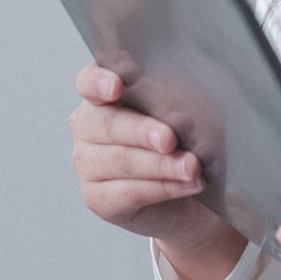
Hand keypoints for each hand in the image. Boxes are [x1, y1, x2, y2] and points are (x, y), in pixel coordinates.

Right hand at [67, 64, 232, 252]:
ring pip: (120, 161)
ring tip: (191, 167)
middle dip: (141, 131)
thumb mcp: (191, 111)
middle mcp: (89, 127)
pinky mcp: (97, 198)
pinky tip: (188, 184)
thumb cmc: (189, 140)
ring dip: (160, 165)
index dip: (98, 81)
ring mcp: (88, 164)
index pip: (89, 81)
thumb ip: (182, 98)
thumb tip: (192, 101)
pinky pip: (128, 193)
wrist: (192, 194)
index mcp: (106, 95)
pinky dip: (163, 188)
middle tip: (169, 139)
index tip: (116, 87)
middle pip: (106, 124)